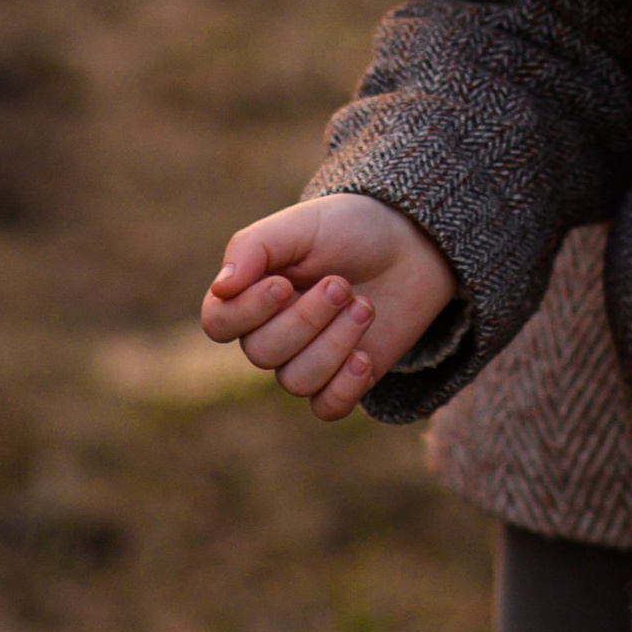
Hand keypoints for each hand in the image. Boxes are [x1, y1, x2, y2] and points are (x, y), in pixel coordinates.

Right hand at [201, 192, 456, 421]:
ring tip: (364, 306)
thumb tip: (222, 289)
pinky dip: (345, 386)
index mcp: (252, 292)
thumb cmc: (350, 228)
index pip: (219, 323)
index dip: (248, 311)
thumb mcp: (302, 224)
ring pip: (296, 381)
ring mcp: (307, 359)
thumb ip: (254, 247)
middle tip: (342, 285)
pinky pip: (326, 407)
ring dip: (335, 343)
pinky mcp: (343, 380)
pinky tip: (365, 357)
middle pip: (262, 353)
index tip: (284, 284)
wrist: (411, 244)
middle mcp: (272, 331)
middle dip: (307, 319)